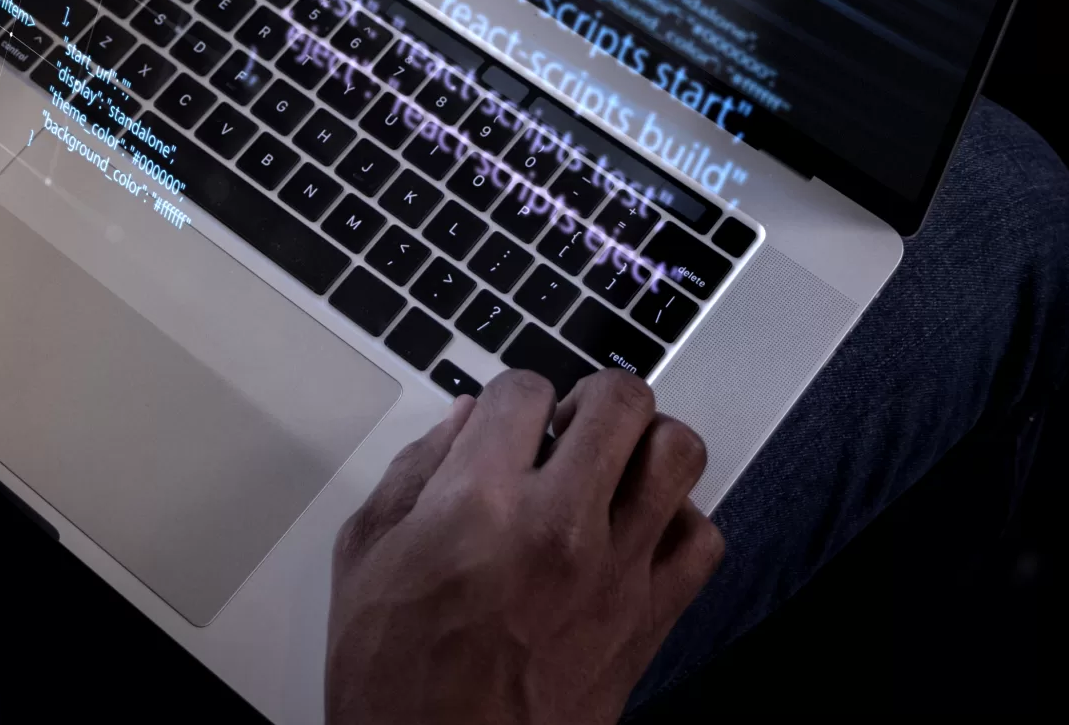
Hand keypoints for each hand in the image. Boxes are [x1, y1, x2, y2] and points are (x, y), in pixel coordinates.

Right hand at [325, 370, 723, 724]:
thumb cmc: (396, 680)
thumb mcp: (366, 557)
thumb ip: (413, 472)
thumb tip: (461, 422)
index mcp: (477, 502)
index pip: (524, 388)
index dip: (509, 396)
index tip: (503, 420)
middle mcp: (558, 526)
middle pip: (620, 400)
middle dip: (591, 397)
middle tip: (568, 425)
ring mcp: (616, 573)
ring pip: (678, 453)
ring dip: (646, 444)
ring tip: (613, 465)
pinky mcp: (651, 620)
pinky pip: (703, 539)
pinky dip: (679, 522)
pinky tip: (638, 530)